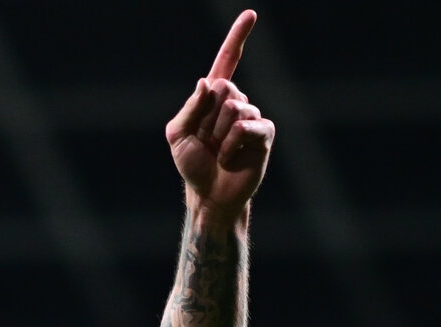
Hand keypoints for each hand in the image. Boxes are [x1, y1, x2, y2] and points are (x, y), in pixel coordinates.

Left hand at [166, 10, 274, 217]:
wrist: (209, 195)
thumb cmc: (193, 165)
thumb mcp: (177, 135)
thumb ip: (189, 107)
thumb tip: (207, 82)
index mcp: (213, 98)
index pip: (227, 61)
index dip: (237, 38)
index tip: (251, 14)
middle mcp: (236, 103)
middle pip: (224, 87)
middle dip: (208, 116)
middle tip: (207, 141)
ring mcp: (252, 118)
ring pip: (234, 108)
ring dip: (218, 134)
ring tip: (219, 152)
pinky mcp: (264, 135)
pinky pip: (246, 126)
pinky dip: (232, 144)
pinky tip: (230, 157)